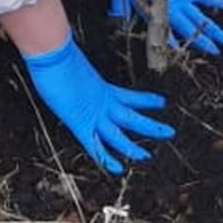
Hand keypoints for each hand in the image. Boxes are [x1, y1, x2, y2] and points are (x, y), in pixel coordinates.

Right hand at [22, 34, 172, 174]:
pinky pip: (95, 146)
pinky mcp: (81, 123)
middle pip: (132, 118)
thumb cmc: (57, 56)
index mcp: (102, 88)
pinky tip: (117, 169)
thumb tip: (75, 56)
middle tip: (169, 132)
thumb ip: (79, 66)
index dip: (146, 100)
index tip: (161, 102)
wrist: (52, 54)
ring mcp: (93, 114)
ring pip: (118, 135)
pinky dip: (106, 158)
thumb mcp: (72, 62)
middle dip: (151, 125)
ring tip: (148, 156)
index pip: (130, 97)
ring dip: (133, 147)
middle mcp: (102, 103)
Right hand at [106, 0, 222, 53]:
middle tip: (217, 54)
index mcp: (152, 12)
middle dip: (203, 42)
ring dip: (212, 28)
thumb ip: (117, 5)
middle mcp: (168, 8)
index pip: (165, 35)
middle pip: (189, 30)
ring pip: (199, 17)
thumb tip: (115, 20)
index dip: (173, 48)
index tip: (181, 61)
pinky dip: (214, 1)